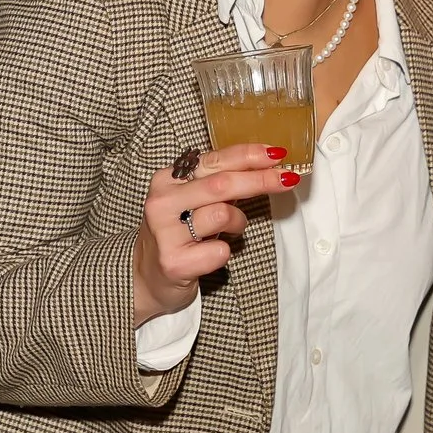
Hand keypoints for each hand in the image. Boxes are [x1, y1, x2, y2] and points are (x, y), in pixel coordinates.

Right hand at [135, 145, 303, 326]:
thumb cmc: (177, 234)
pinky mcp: (174, 263)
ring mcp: (165, 233)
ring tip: (229, 230)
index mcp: (167, 180)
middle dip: (259, 179)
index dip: (249, 155)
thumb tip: (266, 165)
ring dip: (238, 222)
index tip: (277, 154)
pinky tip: (211, 254)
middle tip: (287, 180)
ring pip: (222, 214)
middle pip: (221, 184)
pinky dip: (224, 251)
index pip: (214, 160)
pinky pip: (220, 251)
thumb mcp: (191, 201)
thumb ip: (219, 182)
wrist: (145, 277)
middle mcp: (162, 202)